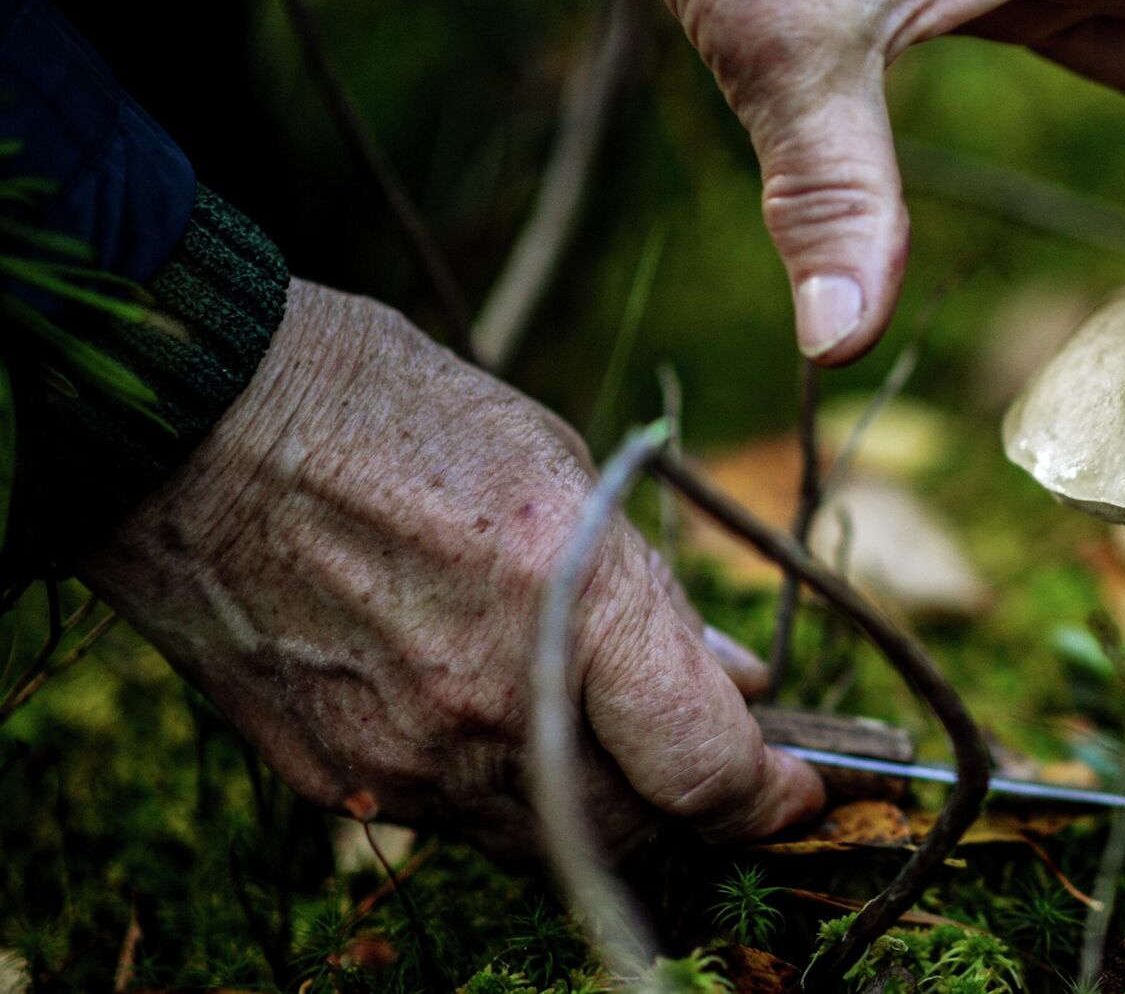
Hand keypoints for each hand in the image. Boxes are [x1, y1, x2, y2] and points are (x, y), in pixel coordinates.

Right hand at [79, 280, 823, 854]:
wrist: (194, 421)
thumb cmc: (393, 410)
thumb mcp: (564, 467)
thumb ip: (652, 597)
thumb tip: (730, 679)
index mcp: (565, 597)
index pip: (705, 770)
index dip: (772, 798)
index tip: (800, 788)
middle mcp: (489, 701)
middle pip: (636, 836)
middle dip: (697, 816)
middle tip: (721, 774)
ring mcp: (401, 755)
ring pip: (545, 844)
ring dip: (605, 811)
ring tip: (620, 745)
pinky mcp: (332, 777)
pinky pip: (454, 821)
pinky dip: (509, 793)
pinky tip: (512, 728)